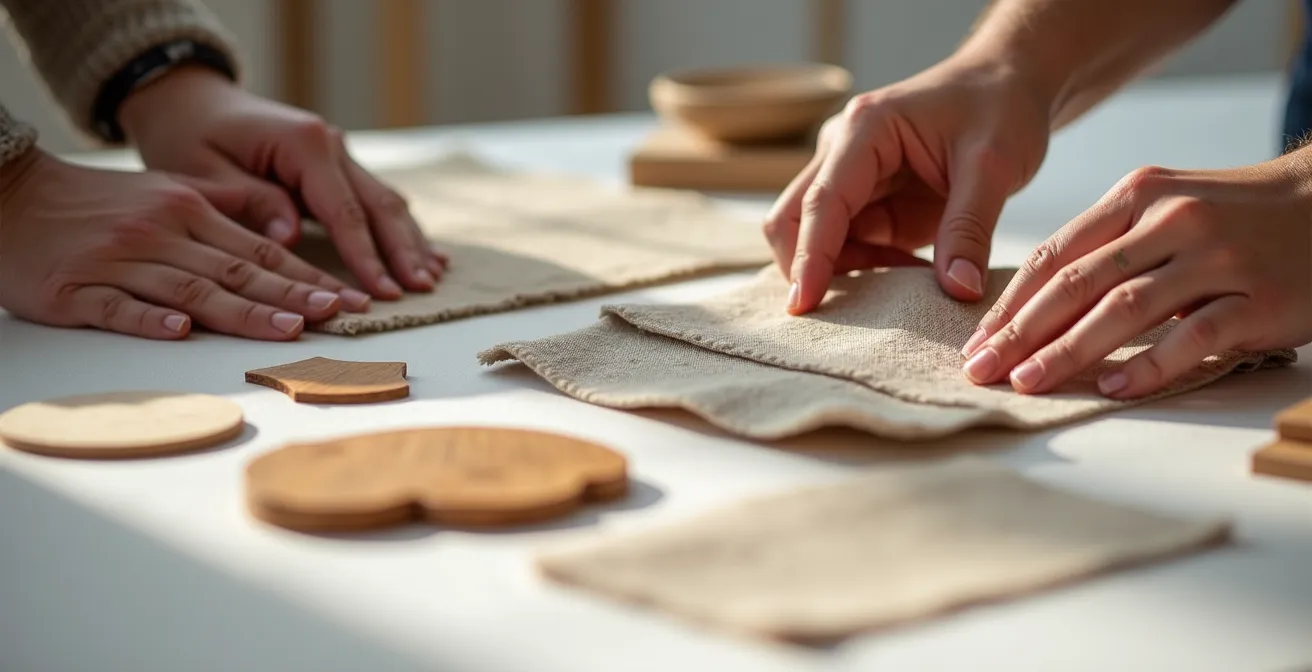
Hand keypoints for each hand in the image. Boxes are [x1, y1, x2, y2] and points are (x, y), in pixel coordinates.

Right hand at [0, 148, 362, 339]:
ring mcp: (118, 260)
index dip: (306, 277)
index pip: (260, 250)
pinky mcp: (75, 288)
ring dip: (241, 311)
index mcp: (187, 210)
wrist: (10, 194)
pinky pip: (119, 306)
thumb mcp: (167, 192)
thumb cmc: (96, 202)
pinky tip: (181, 332)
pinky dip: (150, 319)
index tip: (348, 299)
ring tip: (286, 328)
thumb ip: (224, 210)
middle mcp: (160, 232)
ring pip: (190, 289)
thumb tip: (284, 232)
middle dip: (292, 295)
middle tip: (338, 316)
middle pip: (237, 271)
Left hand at [118, 67, 445, 299]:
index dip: (365, 256)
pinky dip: (399, 228)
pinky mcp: (339, 165)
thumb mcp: (203, 171)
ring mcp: (340, 153)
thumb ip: (253, 202)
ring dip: (409, 241)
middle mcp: (332, 144)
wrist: (190, 100)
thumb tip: (292, 240)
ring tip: (430, 278)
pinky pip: (375, 200)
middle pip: (379, 205)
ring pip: (386, 201)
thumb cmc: (189, 136)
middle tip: (420, 289)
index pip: (344, 211)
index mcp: (304, 143)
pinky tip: (424, 252)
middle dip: (402, 250)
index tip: (383, 292)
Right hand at [763, 55, 1050, 313]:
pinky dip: (870, 270)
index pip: (821, 202)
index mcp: (865, 130)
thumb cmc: (999, 106)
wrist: (1007, 82)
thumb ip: (970, 229)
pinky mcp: (866, 202)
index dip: (810, 256)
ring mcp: (850, 178)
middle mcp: (842, 152)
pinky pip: (848, 247)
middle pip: (793, 220)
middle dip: (808, 269)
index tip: (803, 304)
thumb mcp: (995, 164)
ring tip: (909, 282)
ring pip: (814, 239)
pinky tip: (912, 272)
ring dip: (847, 273)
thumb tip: (958, 292)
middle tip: (845, 316)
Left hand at [960, 159, 1311, 398]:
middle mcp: (1171, 221)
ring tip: (1027, 383)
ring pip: (1125, 309)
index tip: (975, 342)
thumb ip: (1105, 244)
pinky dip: (1150, 365)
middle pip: (1077, 284)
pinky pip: (1193, 336)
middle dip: (1020, 332)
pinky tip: (1114, 388)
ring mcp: (1216, 258)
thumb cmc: (1232, 215)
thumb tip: (1031, 304)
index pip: (1056, 256)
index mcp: (1136, 197)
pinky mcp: (1258, 298)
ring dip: (1069, 351)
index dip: (1009, 303)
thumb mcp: (1163, 207)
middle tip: (981, 370)